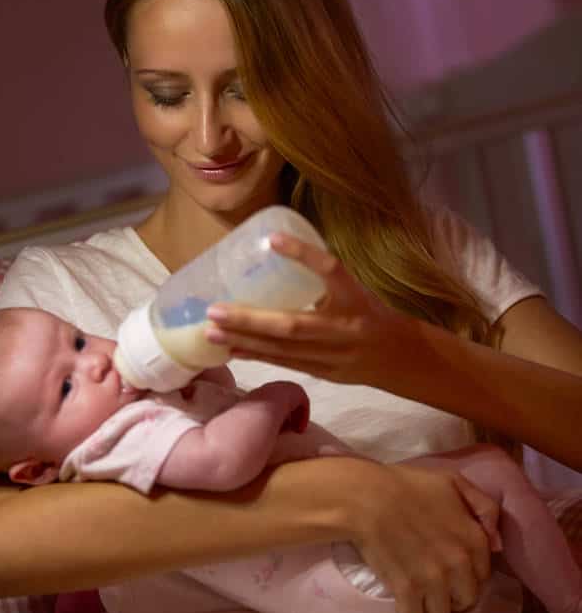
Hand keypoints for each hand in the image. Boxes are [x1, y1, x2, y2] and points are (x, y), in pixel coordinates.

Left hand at [206, 232, 406, 386]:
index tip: (271, 238)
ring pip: (283, 349)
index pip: (331, 270)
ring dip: (244, 340)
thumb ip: (319, 279)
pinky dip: (256, 355)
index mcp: (355, 298)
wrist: (400, 356)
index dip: (303, 254)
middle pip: (292, 324)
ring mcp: (332, 355)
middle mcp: (344, 328)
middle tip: (214, 309)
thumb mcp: (353, 290)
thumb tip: (273, 252)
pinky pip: (284, 363)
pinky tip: (230, 349)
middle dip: (249, 319)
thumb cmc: (370, 313)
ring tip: (211, 332)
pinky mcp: (323, 373)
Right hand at [344, 458, 494, 612]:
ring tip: (421, 604)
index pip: (483, 576)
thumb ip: (485, 508)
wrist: (366, 497)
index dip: (468, 576)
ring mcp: (433, 580)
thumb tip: (498, 544)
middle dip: (453, 598)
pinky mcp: (407, 591)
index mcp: (474, 539)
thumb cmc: (407, 486)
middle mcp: (459, 564)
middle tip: (437, 590)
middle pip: (465, 601)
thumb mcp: (453, 482)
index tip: (454, 574)